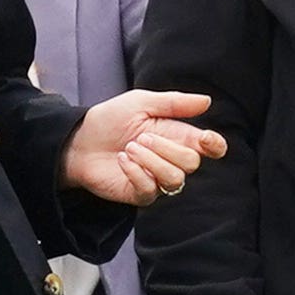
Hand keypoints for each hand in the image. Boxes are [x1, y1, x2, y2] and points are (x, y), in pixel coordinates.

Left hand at [65, 86, 220, 205]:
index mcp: (177, 135)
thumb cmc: (110, 120)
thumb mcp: (140, 102)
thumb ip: (174, 103)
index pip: (210, 147)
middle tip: (141, 137)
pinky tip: (121, 160)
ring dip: (151, 161)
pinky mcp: (140, 194)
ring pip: (175, 179)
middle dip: (167, 148)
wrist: (79, 141)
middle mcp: (171, 159)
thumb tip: (207, 101)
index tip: (204, 139)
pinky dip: (135, 172)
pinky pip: (150, 190)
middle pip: (192, 163)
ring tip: (129, 148)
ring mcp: (157, 179)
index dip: (215, 145)